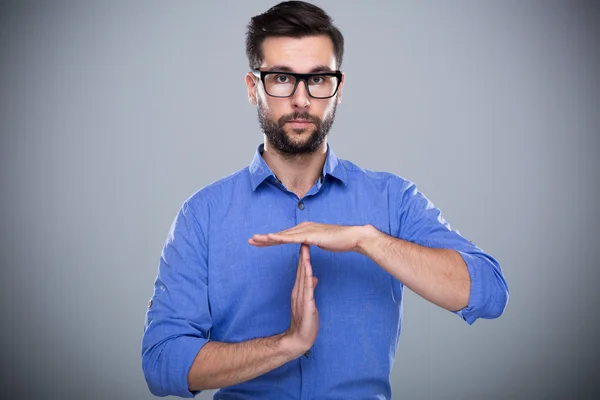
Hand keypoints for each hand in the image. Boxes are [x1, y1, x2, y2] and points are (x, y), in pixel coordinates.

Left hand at [249, 222, 375, 252]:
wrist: (353, 237)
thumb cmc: (339, 241)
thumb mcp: (321, 242)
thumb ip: (311, 243)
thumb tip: (306, 245)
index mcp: (305, 229)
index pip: (284, 236)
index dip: (270, 240)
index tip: (259, 242)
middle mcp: (303, 227)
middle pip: (280, 234)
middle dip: (264, 238)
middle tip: (250, 240)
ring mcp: (307, 230)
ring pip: (283, 235)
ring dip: (268, 238)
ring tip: (255, 240)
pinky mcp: (311, 235)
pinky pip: (292, 238)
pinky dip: (280, 238)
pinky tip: (270, 238)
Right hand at [284, 244, 318, 357]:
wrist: (299, 339)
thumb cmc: (306, 323)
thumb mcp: (310, 302)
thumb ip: (310, 289)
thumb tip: (314, 278)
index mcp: (299, 290)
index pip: (301, 271)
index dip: (304, 257)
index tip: (305, 243)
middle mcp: (298, 292)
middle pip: (301, 270)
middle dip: (303, 255)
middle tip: (303, 239)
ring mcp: (301, 298)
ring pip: (303, 277)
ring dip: (304, 263)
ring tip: (305, 250)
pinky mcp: (306, 305)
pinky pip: (307, 290)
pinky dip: (308, 279)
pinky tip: (310, 271)